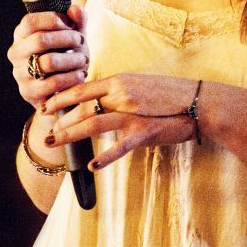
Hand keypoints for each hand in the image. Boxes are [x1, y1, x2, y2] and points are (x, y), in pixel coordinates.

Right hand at [7, 5, 89, 114]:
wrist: (62, 88)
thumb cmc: (66, 55)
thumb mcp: (72, 35)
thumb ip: (77, 20)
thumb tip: (75, 9)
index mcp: (21, 34)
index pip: (30, 21)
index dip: (54, 20)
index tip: (71, 24)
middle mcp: (16, 53)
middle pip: (40, 40)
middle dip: (67, 38)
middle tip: (81, 40)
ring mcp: (20, 74)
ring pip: (48, 62)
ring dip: (72, 59)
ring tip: (83, 59)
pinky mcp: (29, 92)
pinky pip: (53, 83)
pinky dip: (71, 78)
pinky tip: (80, 75)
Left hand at [43, 73, 197, 169]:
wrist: (200, 101)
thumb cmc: (171, 97)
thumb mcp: (140, 88)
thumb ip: (120, 94)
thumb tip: (101, 102)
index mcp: (119, 81)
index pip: (83, 88)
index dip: (61, 98)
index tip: (45, 106)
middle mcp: (121, 93)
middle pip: (82, 106)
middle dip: (60, 120)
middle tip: (46, 133)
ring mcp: (132, 113)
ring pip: (93, 122)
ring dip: (70, 133)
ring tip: (54, 143)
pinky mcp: (145, 131)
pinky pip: (121, 145)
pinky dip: (106, 156)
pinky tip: (92, 165)